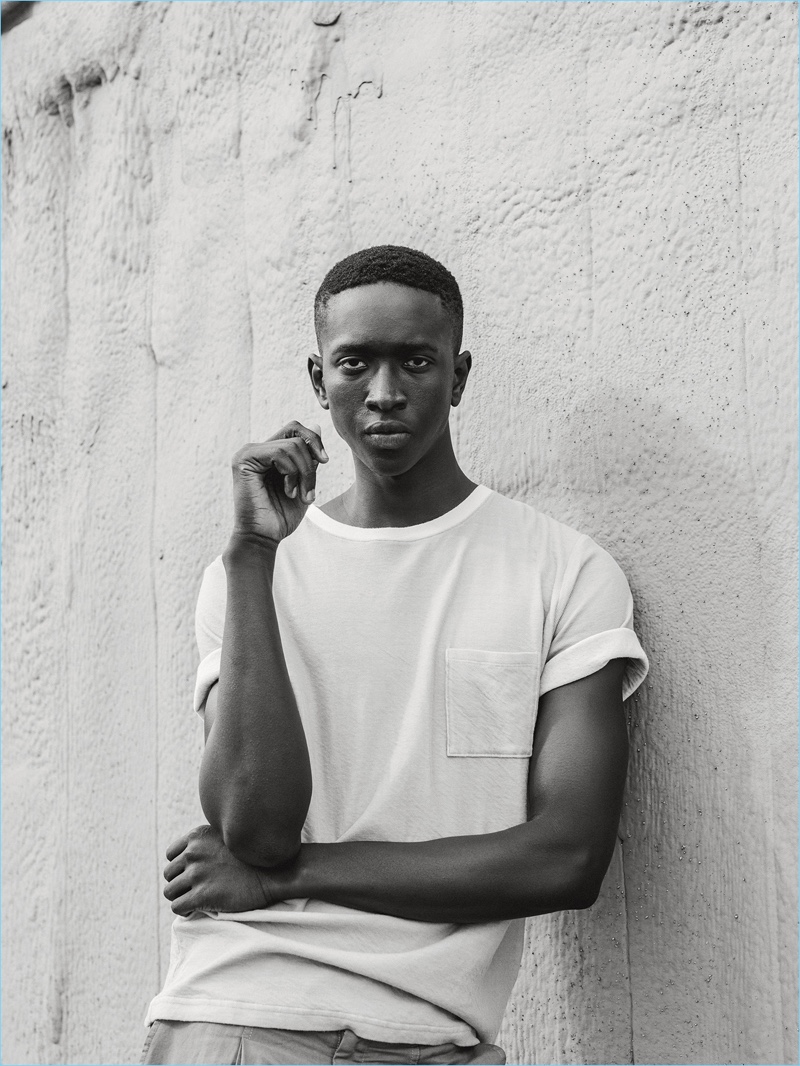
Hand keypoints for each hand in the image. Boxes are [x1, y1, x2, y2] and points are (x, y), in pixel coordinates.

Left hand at [163, 824, 273, 915]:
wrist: (272, 873)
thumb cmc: (252, 858)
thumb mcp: (227, 837)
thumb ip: (206, 843)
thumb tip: (190, 856)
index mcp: (197, 837)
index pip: (171, 855)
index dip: (180, 867)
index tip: (191, 874)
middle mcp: (193, 853)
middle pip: (168, 874)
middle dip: (179, 883)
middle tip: (194, 890)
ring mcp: (196, 875)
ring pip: (169, 892)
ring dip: (180, 897)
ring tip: (194, 900)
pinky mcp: (201, 896)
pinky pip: (177, 907)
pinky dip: (184, 910)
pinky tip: (196, 909)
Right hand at [231, 421, 327, 544]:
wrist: (264, 538)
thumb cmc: (282, 515)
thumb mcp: (304, 482)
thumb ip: (309, 458)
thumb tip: (317, 426)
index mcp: (268, 453)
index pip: (294, 431)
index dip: (314, 440)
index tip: (325, 461)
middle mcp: (257, 449)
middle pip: (295, 433)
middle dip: (311, 461)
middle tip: (310, 490)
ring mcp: (249, 453)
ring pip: (292, 445)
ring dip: (304, 473)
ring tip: (299, 495)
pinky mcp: (244, 460)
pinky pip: (280, 453)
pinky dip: (291, 472)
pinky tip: (288, 491)